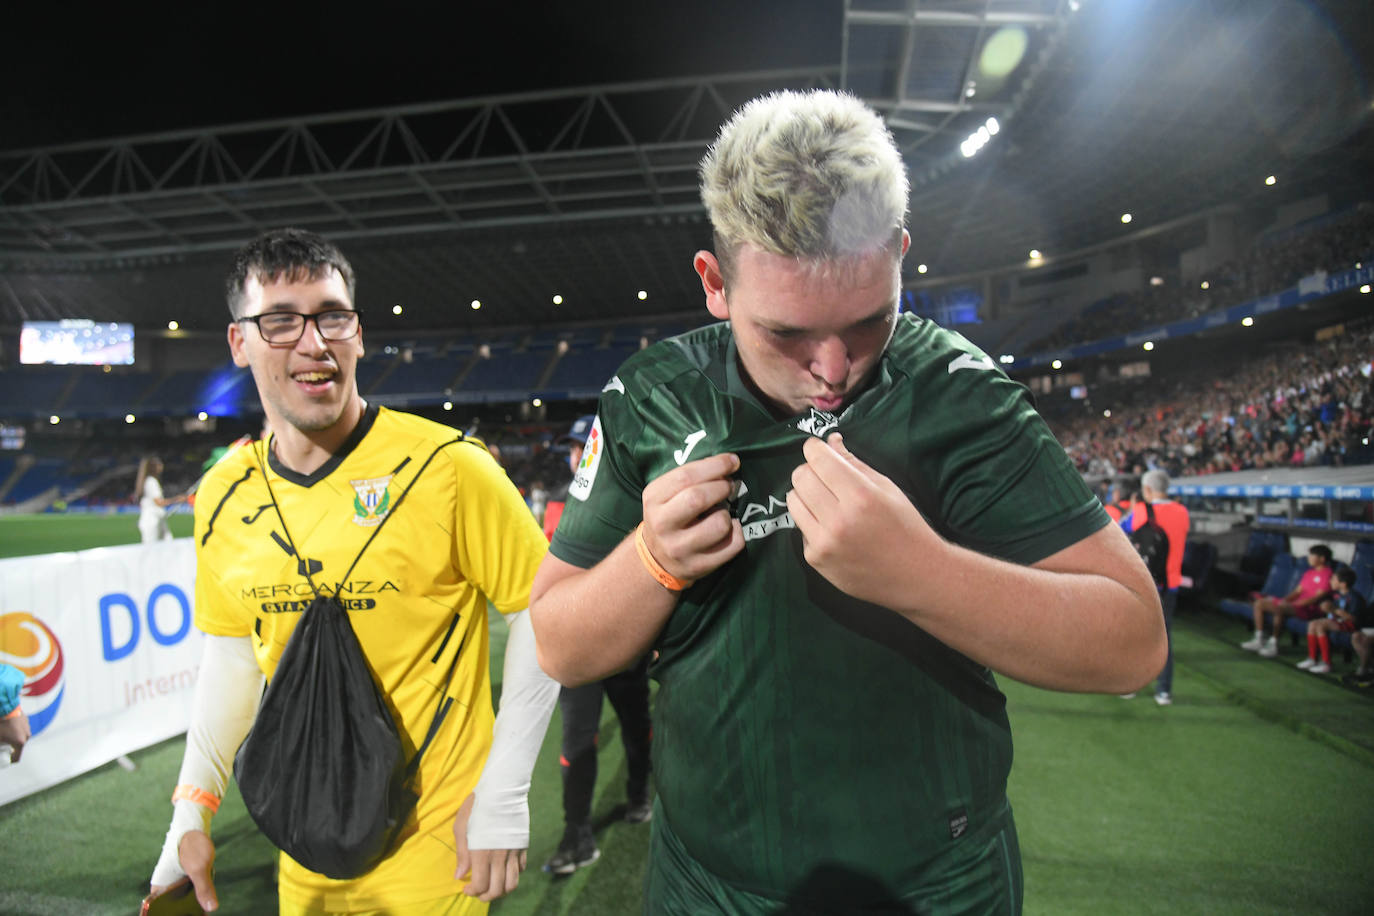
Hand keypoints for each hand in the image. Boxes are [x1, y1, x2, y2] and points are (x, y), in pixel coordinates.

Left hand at [0, 708, 29, 762]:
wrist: (5, 707)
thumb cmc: (0, 723)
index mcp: (20, 742)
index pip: (16, 758)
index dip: (8, 761)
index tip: (3, 760)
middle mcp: (26, 735)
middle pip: (18, 747)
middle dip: (10, 748)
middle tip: (2, 745)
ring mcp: (27, 727)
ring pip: (20, 737)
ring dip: (13, 737)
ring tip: (4, 733)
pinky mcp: (26, 720)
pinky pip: (21, 728)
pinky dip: (15, 729)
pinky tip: (7, 726)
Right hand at [149, 831, 217, 911]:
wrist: (193, 825)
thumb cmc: (191, 845)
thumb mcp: (199, 869)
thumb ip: (204, 889)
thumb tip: (211, 908)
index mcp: (159, 888)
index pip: (158, 912)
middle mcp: (164, 888)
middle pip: (172, 909)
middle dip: (184, 913)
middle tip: (199, 915)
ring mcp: (173, 883)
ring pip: (181, 902)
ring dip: (191, 907)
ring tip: (203, 912)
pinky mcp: (183, 880)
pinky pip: (188, 894)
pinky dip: (196, 898)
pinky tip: (206, 901)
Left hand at [453, 792, 526, 900]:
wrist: (502, 789)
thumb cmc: (477, 806)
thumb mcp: (461, 827)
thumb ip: (462, 854)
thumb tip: (460, 876)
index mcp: (482, 853)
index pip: (481, 885)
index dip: (472, 891)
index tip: (466, 887)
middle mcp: (500, 856)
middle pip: (497, 890)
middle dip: (486, 896)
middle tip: (478, 892)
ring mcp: (513, 852)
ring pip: (512, 884)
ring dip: (501, 890)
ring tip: (492, 886)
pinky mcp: (523, 846)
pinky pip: (520, 869)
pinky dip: (512, 875)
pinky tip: (502, 869)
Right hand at [640, 452, 744, 584]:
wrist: (656, 559)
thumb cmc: (669, 516)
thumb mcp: (666, 494)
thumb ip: (690, 478)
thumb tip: (728, 463)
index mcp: (653, 499)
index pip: (685, 476)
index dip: (715, 466)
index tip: (732, 461)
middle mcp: (662, 525)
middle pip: (698, 498)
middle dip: (722, 487)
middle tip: (729, 485)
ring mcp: (679, 549)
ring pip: (719, 524)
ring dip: (728, 514)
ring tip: (722, 512)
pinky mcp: (698, 566)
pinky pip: (732, 545)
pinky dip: (737, 532)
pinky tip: (729, 529)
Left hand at [787, 433, 942, 607]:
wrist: (916, 576)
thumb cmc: (905, 526)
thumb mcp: (887, 488)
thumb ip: (854, 463)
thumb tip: (829, 441)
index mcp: (860, 496)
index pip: (818, 459)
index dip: (814, 448)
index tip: (817, 449)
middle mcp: (838, 520)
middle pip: (800, 477)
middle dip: (809, 469)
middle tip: (824, 476)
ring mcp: (824, 542)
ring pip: (793, 500)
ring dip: (805, 494)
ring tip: (825, 500)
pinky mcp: (815, 559)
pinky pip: (800, 527)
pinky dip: (811, 521)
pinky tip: (832, 528)